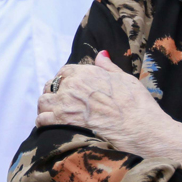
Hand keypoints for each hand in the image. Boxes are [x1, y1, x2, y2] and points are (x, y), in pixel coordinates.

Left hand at [36, 52, 171, 151]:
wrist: (139, 128)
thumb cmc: (136, 104)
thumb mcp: (124, 78)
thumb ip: (108, 67)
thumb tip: (101, 54)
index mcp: (85, 73)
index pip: (64, 72)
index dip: (64, 80)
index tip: (68, 88)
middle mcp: (72, 86)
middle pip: (50, 86)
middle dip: (54, 93)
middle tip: (62, 104)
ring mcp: (65, 105)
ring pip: (43, 102)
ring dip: (47, 108)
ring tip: (54, 115)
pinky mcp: (62, 123)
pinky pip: (42, 120)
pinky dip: (44, 123)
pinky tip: (52, 127)